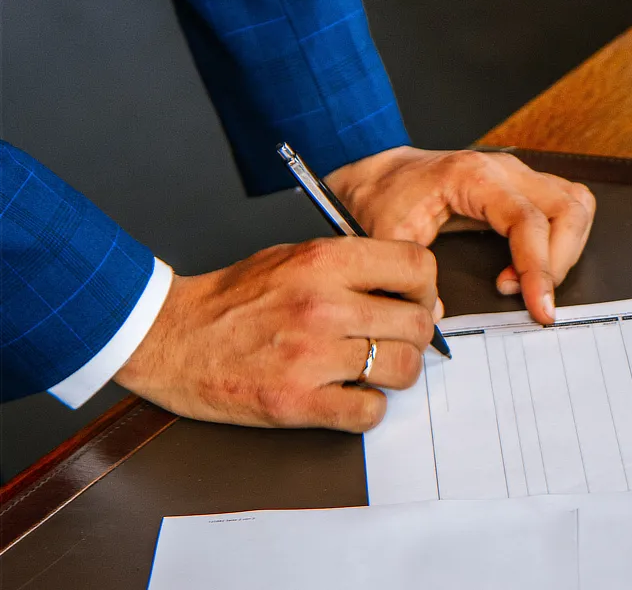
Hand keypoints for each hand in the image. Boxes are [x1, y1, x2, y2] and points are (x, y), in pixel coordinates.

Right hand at [114, 238, 440, 431]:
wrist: (168, 336)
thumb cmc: (231, 299)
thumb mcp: (293, 257)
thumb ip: (354, 270)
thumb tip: (417, 298)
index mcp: (323, 262)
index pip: (416, 266)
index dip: (426, 288)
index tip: (416, 301)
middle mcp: (322, 306)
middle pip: (417, 323)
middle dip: (415, 335)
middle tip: (394, 341)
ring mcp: (310, 356)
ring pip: (402, 369)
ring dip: (396, 373)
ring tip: (371, 369)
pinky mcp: (296, 402)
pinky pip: (369, 412)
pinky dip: (367, 408)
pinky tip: (349, 396)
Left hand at [324, 147, 595, 324]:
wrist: (380, 176)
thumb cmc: (384, 199)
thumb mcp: (386, 237)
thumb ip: (408, 275)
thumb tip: (438, 314)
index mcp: (474, 176)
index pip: (528, 220)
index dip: (540, 268)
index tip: (540, 307)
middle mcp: (504, 169)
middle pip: (567, 209)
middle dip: (559, 263)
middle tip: (532, 299)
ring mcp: (518, 174)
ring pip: (576, 204)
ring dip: (566, 250)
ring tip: (529, 283)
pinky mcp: (522, 185)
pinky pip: (565, 204)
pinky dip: (562, 239)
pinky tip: (529, 267)